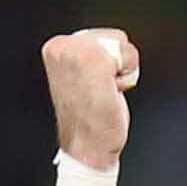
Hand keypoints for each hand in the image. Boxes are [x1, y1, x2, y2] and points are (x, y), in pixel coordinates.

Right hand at [42, 29, 137, 169]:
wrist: (88, 148)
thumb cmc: (90, 120)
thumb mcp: (81, 78)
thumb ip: (88, 56)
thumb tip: (106, 47)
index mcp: (56, 48)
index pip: (101, 37)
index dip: (106, 64)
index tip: (92, 86)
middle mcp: (63, 46)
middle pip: (115, 38)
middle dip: (116, 67)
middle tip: (100, 91)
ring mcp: (77, 51)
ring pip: (123, 46)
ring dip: (121, 73)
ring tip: (104, 92)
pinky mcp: (95, 60)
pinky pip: (130, 58)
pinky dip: (128, 78)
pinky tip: (111, 93)